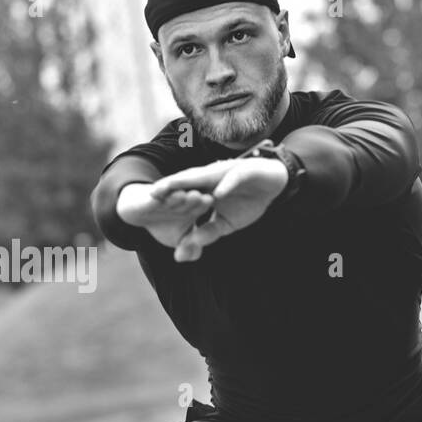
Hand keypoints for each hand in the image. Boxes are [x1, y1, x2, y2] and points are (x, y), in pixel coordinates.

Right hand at [116, 183, 214, 248]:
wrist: (135, 212)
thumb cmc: (161, 223)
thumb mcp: (177, 239)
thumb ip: (190, 248)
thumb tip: (196, 256)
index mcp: (192, 205)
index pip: (203, 206)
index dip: (210, 209)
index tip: (220, 210)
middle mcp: (181, 198)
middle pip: (192, 199)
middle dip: (200, 200)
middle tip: (208, 200)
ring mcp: (167, 195)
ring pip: (178, 195)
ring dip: (185, 196)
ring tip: (193, 196)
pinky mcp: (152, 194)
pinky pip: (160, 195)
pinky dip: (165, 195)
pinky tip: (170, 195)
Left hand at [150, 158, 289, 262]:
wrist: (274, 182)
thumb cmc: (248, 200)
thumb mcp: (226, 222)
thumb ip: (207, 232)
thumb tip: (187, 248)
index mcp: (206, 189)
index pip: (183, 194)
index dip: (167, 199)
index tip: (147, 207)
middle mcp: (212, 178)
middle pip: (187, 182)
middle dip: (170, 187)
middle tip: (151, 194)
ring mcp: (226, 174)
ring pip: (205, 177)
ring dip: (190, 182)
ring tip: (174, 187)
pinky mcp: (243, 172)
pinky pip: (233, 179)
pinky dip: (226, 186)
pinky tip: (218, 194)